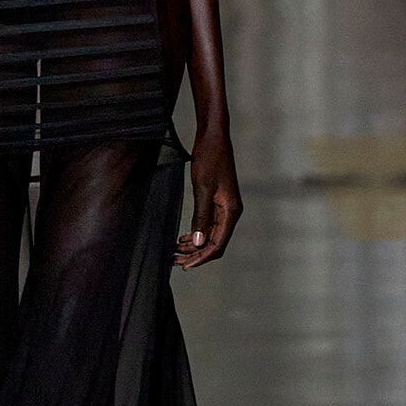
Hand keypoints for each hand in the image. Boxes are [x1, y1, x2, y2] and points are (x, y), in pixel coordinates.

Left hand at [175, 127, 241, 269]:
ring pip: (210, 235)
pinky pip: (208, 225)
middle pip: (215, 243)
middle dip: (196, 254)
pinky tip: (182, 238)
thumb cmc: (210, 159)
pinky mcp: (217, 203)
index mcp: (231, 211)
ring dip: (194, 245)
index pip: (217, 244)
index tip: (186, 266)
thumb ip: (201, 216)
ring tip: (175, 251)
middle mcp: (230, 212)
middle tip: (175, 261)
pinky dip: (196, 233)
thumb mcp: (202, 188)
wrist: (214, 138)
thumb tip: (198, 243)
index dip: (201, 258)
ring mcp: (224, 208)